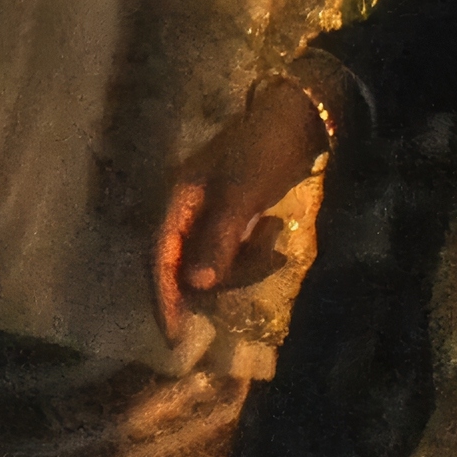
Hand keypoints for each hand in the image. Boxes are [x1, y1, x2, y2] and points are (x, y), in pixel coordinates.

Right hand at [150, 73, 329, 333]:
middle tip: (268, 259)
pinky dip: (255, 254)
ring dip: (248, 262)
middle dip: (228, 273)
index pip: (159, 257)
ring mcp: (208, 216)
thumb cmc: (264, 152)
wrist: (297, 120)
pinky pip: (233, 252)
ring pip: (215, 263)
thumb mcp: (242, 197)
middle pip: (190, 266)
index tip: (174, 336)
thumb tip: (194, 286)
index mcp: (176, 201)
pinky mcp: (231, 219)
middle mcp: (185, 211)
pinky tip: (277, 236)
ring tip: (277, 238)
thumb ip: (217, 241)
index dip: (163, 297)